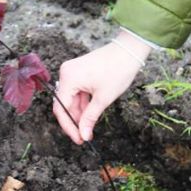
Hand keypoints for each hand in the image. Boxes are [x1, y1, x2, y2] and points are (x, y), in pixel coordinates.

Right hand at [53, 30, 151, 144]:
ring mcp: (71, 72)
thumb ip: (90, 118)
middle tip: (84, 136)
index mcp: (68, 79)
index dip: (68, 127)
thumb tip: (84, 135)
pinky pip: (76, 91)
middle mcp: (65, 74)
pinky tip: (91, 114)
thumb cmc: (118, 70)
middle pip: (64, 104)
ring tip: (90, 126)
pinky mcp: (78, 72)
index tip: (78, 139)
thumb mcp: (103, 99)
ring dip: (79, 113)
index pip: (61, 109)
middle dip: (74, 121)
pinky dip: (83, 103)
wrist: (129, 50)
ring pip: (71, 99)